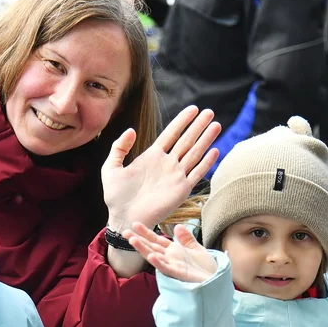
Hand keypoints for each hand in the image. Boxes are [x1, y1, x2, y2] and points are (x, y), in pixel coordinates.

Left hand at [102, 106, 220, 231]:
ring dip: (206, 140)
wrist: (123, 218)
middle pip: (186, 140)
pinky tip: (215, 150)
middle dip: (198, 126)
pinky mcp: (181, 190)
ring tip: (216, 125)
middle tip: (209, 111)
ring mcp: (175, 176)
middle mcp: (167, 164)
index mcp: (152, 156)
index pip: (170, 134)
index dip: (182, 121)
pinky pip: (196, 174)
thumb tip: (131, 130)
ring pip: (194, 153)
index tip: (193, 108)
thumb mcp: (111, 168)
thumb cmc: (116, 196)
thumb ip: (119, 148)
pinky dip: (206, 163)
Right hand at [124, 222, 216, 282]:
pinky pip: (166, 268)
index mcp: (174, 251)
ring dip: (143, 249)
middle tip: (124, 232)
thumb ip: (186, 238)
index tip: (136, 224)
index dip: (146, 232)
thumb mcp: (197, 249)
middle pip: (151, 247)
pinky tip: (151, 256)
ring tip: (132, 240)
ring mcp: (172, 266)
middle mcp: (170, 258)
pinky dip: (158, 262)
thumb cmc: (206, 268)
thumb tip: (177, 226)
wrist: (216, 280)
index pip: (157, 240)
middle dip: (138, 240)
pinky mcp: (178, 274)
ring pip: (154, 256)